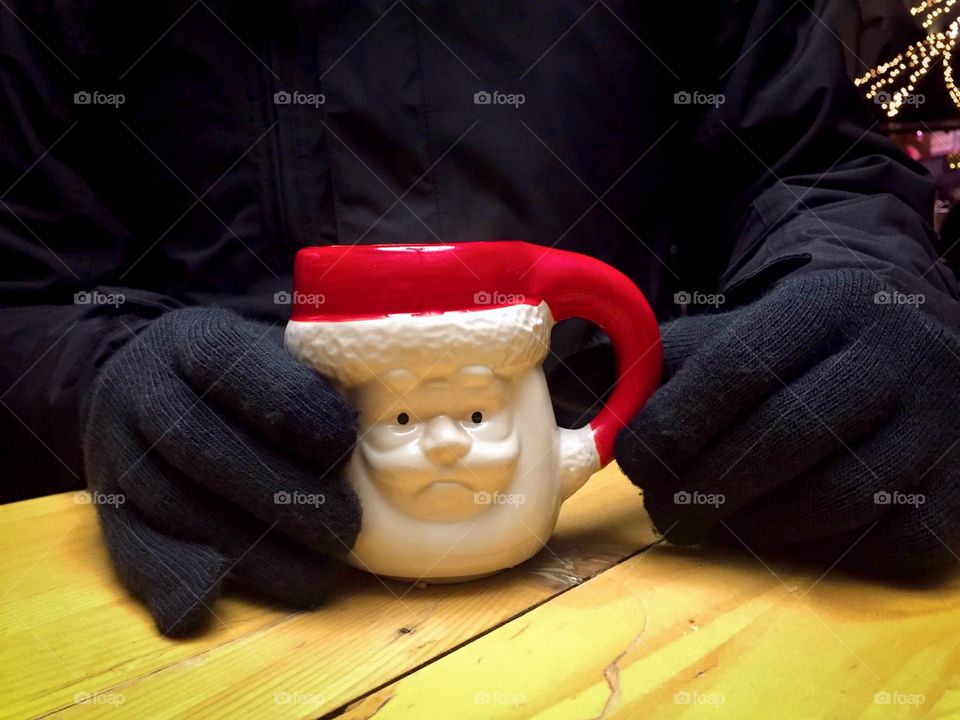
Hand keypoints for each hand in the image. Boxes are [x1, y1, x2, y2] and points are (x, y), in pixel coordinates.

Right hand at [83, 307, 360, 635]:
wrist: (146, 380)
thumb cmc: (242, 371)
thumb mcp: (276, 350)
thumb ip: (314, 378)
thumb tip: (367, 433)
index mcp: (194, 339)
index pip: (236, 367)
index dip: (295, 408)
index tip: (344, 442)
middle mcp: (144, 389)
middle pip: (208, 448)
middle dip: (285, 496)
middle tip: (344, 528)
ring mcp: (116, 448)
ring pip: (178, 506)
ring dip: (251, 551)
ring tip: (316, 575)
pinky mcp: (105, 504)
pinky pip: (130, 547)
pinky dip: (169, 579)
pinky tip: (208, 605)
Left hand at [615, 270, 959, 574]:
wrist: (908, 332)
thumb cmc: (795, 341)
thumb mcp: (734, 327)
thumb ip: (666, 365)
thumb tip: (608, 422)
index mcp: (824, 304)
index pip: (735, 371)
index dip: (671, 426)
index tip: (634, 462)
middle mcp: (895, 353)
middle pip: (784, 439)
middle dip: (705, 489)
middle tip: (663, 515)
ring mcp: (942, 419)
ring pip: (836, 497)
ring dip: (756, 525)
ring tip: (712, 525)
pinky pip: (889, 538)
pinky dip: (826, 548)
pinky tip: (786, 530)